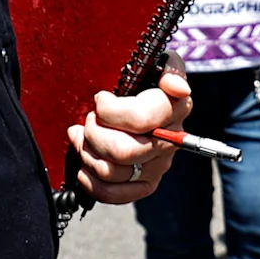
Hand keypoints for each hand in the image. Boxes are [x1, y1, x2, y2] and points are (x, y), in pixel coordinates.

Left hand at [73, 70, 189, 204]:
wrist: (142, 97)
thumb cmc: (144, 78)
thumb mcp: (158, 64)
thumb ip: (170, 69)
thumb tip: (177, 88)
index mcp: (176, 108)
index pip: (141, 119)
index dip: (110, 111)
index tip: (100, 98)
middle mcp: (171, 141)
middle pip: (124, 151)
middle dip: (94, 134)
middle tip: (89, 119)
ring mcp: (158, 165)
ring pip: (113, 172)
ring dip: (87, 153)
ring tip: (82, 136)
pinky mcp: (146, 183)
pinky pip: (113, 194)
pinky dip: (91, 182)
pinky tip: (84, 164)